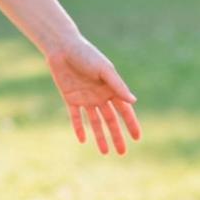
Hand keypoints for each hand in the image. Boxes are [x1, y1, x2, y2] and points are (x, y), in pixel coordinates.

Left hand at [47, 37, 141, 154]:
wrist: (62, 47)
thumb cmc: (86, 54)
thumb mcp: (104, 70)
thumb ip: (118, 86)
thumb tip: (133, 101)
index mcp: (112, 89)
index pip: (125, 111)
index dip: (131, 124)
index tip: (137, 138)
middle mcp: (101, 96)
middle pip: (111, 120)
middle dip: (117, 136)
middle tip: (122, 153)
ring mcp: (86, 98)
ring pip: (95, 122)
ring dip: (100, 137)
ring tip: (105, 152)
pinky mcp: (71, 98)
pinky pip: (76, 117)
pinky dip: (79, 128)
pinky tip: (83, 140)